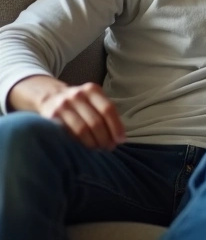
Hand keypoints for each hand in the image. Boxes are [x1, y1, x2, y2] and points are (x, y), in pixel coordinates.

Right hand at [9, 75, 125, 149]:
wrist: (50, 96)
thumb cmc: (79, 102)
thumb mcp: (93, 100)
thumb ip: (105, 113)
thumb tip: (119, 137)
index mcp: (92, 90)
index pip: (108, 109)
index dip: (116, 126)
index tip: (121, 140)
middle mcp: (78, 95)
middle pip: (96, 121)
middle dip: (105, 138)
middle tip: (110, 147)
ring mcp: (63, 105)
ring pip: (83, 129)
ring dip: (93, 143)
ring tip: (99, 149)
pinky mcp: (52, 116)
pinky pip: (69, 133)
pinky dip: (80, 142)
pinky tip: (86, 147)